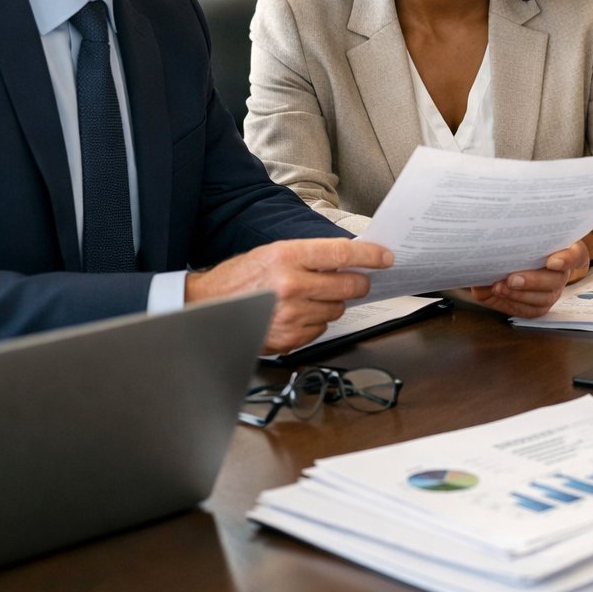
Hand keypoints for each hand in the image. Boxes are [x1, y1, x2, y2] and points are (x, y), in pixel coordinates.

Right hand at [185, 238, 392, 353]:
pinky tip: (296, 314)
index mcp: (287, 256)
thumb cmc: (241, 278)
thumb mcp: (274, 253)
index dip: (370, 255)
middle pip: (348, 286)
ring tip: (307, 297)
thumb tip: (350, 260)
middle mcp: (291, 285)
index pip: (342, 253)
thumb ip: (311, 256)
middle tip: (354, 280)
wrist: (206, 306)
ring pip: (337, 310)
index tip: (385, 257)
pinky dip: (316, 322)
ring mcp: (291, 315)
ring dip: (331, 303)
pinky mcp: (289, 339)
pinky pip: (321, 329)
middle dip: (357, 283)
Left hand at [468, 239, 589, 317]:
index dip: (568, 259)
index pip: (577, 253)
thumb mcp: (515, 236)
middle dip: (534, 281)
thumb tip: (493, 245)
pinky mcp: (538, 306)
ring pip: (544, 298)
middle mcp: (561, 272)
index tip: (552, 262)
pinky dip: (512, 302)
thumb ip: (511, 237)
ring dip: (520, 294)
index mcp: (564, 249)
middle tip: (513, 279)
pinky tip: (499, 293)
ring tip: (500, 287)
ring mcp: (551, 291)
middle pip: (557, 279)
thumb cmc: (515, 244)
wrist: (505, 260)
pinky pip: (530, 310)